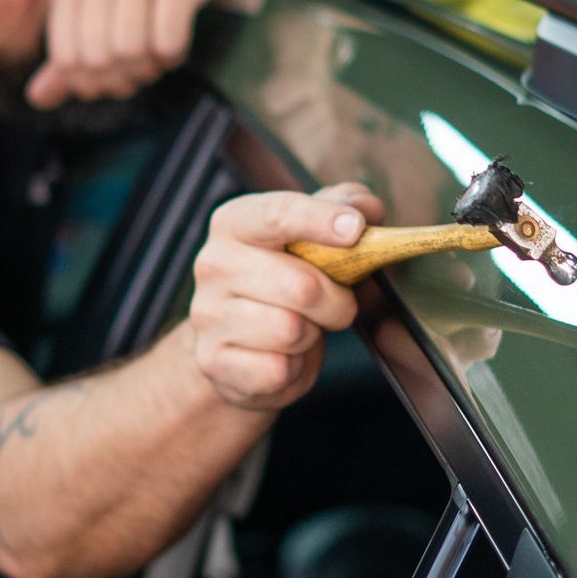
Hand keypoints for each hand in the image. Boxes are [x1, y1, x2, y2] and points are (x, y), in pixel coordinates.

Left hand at [27, 0, 238, 109]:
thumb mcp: (94, 0)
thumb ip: (67, 51)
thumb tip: (37, 99)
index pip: (66, 58)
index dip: (88, 84)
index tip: (108, 80)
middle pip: (99, 60)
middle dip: (120, 80)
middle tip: (136, 72)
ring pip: (132, 53)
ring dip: (148, 69)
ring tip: (155, 57)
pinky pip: (169, 42)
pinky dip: (172, 56)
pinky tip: (174, 45)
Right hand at [183, 184, 384, 410]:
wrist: (239, 345)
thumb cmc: (284, 279)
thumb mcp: (313, 236)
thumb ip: (344, 208)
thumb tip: (368, 208)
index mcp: (234, 223)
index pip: (278, 215)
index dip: (321, 221)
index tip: (356, 229)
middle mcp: (213, 264)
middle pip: (301, 285)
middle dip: (336, 301)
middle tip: (338, 303)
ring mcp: (208, 315)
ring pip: (291, 330)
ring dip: (312, 334)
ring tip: (303, 327)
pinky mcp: (215, 362)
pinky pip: (278, 369)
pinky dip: (294, 367)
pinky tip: (283, 356)